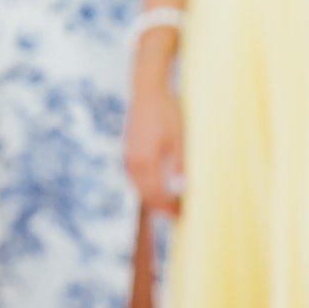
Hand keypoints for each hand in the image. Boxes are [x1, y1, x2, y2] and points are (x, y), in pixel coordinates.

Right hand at [125, 77, 184, 215]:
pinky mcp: (128, 150)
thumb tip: (179, 190)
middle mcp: (133, 161)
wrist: (147, 91)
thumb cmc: (167, 112)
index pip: (155, 194)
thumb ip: (178, 165)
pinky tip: (156, 187)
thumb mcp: (179, 138)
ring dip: (152, 197)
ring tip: (169, 204)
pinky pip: (135, 176)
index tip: (180, 216)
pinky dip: (145, 185)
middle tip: (177, 214)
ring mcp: (128, 156)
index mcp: (146, 161)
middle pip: (145, 193)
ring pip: (138, 185)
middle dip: (160, 206)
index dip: (167, 208)